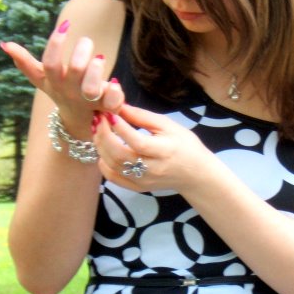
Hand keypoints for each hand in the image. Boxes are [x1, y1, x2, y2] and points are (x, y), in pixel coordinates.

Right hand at [0, 23, 123, 126]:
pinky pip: (114, 101)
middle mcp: (72, 92)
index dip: (56, 43)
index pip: (51, 63)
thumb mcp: (43, 79)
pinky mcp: (109, 107)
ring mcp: (90, 101)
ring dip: (98, 68)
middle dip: (83, 50)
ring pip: (93, 87)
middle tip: (86, 42)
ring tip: (99, 58)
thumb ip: (25, 63)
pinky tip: (115, 83)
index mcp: (56, 83)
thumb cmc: (62, 92)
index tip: (65, 25)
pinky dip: (116, 91)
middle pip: (76, 69)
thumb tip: (4, 45)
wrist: (79, 123)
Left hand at [94, 103, 209, 192]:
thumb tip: (120, 105)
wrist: (195, 174)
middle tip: (98, 119)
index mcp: (164, 151)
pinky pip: (114, 179)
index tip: (109, 113)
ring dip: (101, 147)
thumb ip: (143, 117)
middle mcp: (152, 170)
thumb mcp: (169, 126)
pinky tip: (103, 152)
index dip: (121, 128)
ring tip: (98, 131)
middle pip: (121, 156)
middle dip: (104, 136)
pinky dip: (103, 165)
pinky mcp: (138, 188)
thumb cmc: (185, 145)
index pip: (138, 142)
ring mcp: (144, 181)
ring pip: (113, 166)